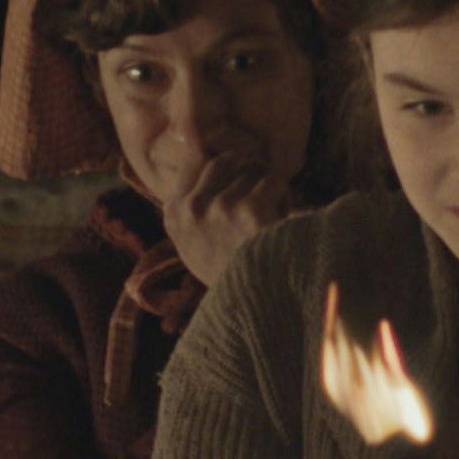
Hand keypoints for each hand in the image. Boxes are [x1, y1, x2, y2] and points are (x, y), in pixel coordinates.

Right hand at [163, 145, 291, 288]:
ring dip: (267, 186)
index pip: (197, 162)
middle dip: (248, 172)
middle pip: (227, 161)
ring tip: (270, 214)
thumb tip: (201, 151)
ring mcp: (220, 207)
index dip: (225, 169)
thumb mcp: (193, 243)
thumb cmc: (227, 273)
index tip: (238, 183)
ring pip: (253, 169)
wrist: (254, 307)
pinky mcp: (250, 209)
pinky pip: (274, 179)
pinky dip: (284, 195)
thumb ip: (192, 205)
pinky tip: (281, 216)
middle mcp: (192, 207)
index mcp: (174, 213)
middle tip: (261, 196)